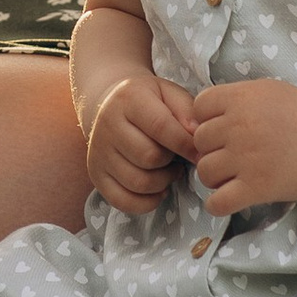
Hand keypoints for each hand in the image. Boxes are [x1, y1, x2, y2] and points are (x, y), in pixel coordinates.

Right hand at [83, 73, 197, 214]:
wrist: (108, 104)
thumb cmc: (148, 101)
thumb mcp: (169, 93)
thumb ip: (187, 111)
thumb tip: (197, 138)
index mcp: (128, 99)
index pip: (160, 126)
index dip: (185, 145)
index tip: (200, 153)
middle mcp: (107, 124)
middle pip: (149, 157)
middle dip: (172, 163)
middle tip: (178, 159)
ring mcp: (98, 152)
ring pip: (138, 182)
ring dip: (162, 183)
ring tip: (168, 171)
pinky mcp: (96, 174)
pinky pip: (123, 201)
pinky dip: (147, 202)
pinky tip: (157, 188)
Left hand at [190, 79, 296, 214]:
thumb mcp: (264, 91)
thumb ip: (233, 98)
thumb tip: (200, 116)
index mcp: (239, 99)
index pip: (199, 108)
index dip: (207, 119)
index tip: (223, 127)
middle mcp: (238, 127)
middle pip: (199, 141)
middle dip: (212, 148)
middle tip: (232, 153)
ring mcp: (246, 159)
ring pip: (204, 171)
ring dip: (215, 176)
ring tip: (233, 175)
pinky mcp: (256, 188)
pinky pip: (217, 202)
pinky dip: (218, 204)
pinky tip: (230, 197)